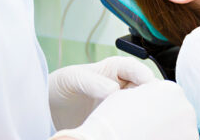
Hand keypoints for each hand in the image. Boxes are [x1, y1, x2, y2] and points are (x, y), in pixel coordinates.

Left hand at [51, 81, 198, 139]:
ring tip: (138, 121)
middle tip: (146, 106)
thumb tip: (113, 89)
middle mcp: (124, 85)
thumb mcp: (73, 78)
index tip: (147, 83)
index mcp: (116, 69)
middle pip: (145, 88)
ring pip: (142, 106)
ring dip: (143, 112)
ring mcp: (123, 104)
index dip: (143, 75)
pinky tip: (132, 130)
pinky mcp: (120, 120)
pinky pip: (133, 122)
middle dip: (148, 96)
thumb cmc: (63, 86)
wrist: (51, 109)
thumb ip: (92, 81)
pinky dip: (135, 125)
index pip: (135, 69)